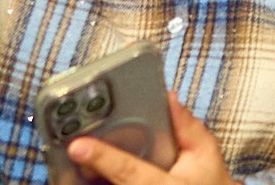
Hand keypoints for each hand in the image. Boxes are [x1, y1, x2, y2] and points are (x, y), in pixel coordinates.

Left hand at [63, 93, 228, 184]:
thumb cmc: (206, 182)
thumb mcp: (205, 152)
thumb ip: (187, 126)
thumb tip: (167, 98)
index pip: (128, 171)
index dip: (102, 157)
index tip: (77, 146)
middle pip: (107, 184)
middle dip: (86, 165)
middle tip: (67, 146)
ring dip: (84, 177)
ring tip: (70, 157)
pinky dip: (90, 179)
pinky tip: (80, 166)